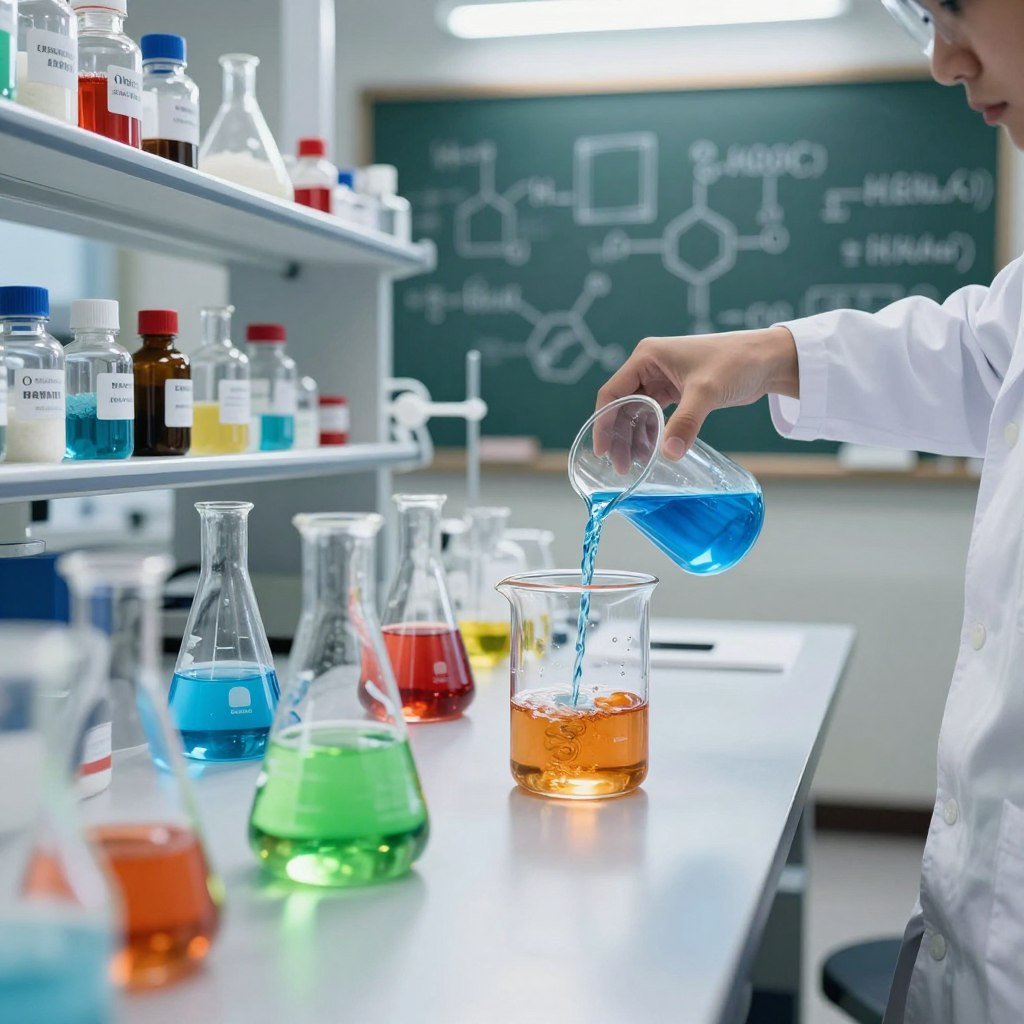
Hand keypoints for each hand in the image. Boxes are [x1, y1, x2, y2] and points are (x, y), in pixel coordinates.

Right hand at [595, 327, 799, 458]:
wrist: (768, 359)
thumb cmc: (736, 362)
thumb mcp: (706, 392)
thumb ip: (685, 423)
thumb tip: (669, 454)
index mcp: (647, 357)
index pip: (612, 392)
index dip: (604, 423)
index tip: (602, 451)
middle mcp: (650, 366)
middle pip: (622, 406)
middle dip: (620, 437)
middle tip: (622, 468)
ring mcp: (662, 378)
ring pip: (637, 413)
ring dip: (635, 439)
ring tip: (637, 466)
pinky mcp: (676, 390)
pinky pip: (654, 415)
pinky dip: (651, 434)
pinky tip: (653, 452)